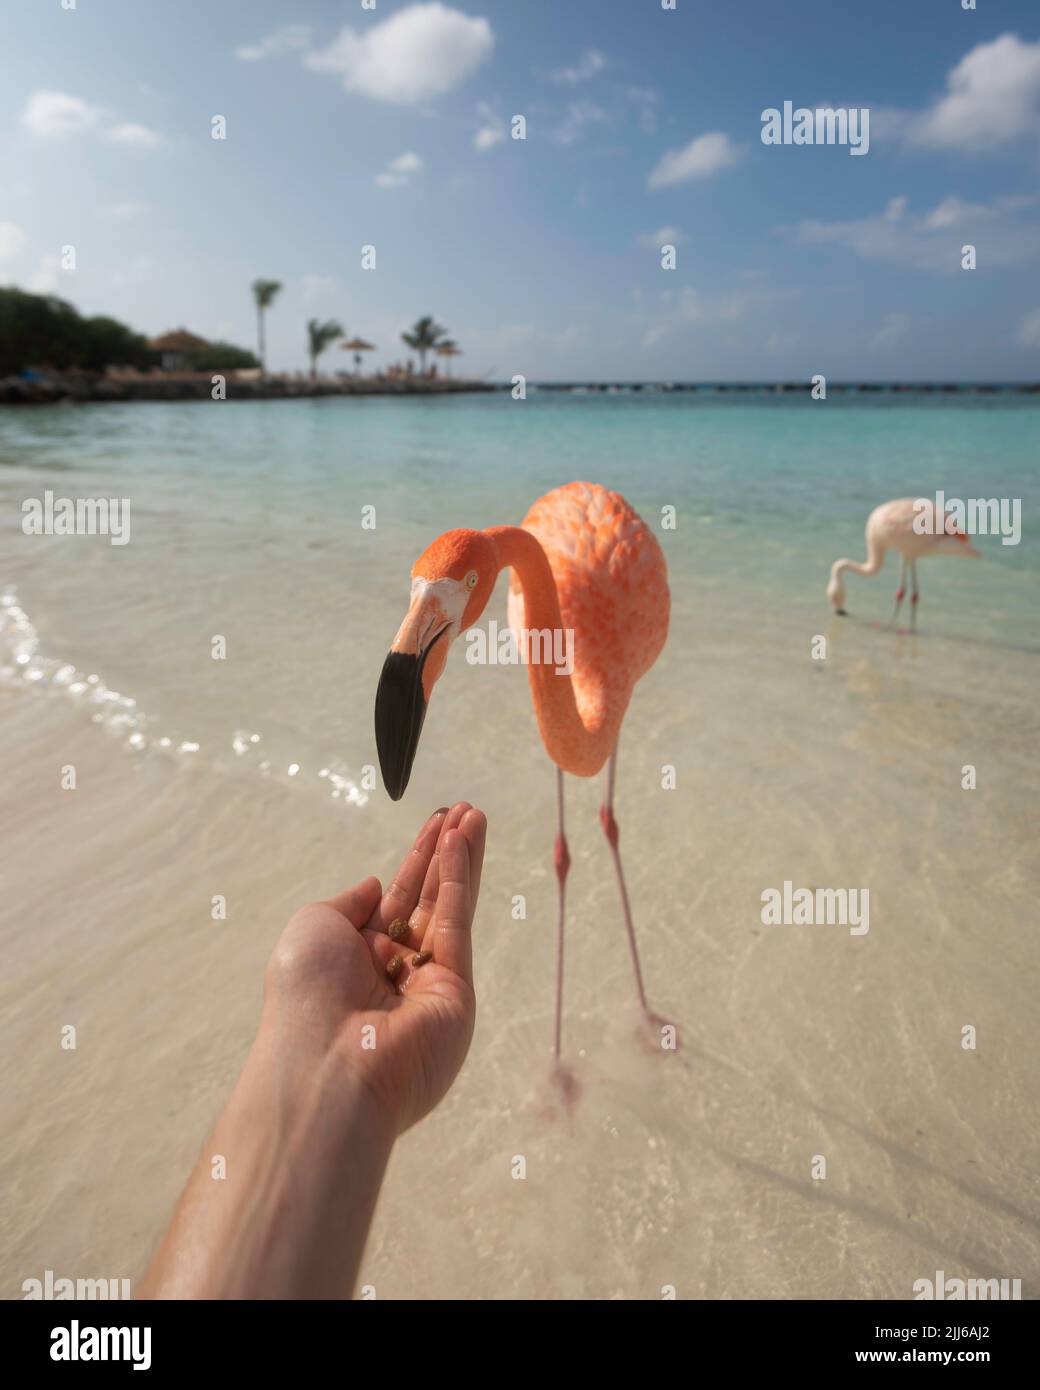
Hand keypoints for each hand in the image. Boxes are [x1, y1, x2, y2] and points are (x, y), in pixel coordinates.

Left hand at [261, 802, 486, 1136]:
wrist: (324, 1063)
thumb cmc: (306, 995)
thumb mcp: (313, 928)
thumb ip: (349, 903)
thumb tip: (378, 887)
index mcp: (359, 961)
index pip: (396, 902)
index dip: (416, 862)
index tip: (434, 824)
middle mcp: (396, 972)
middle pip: (429, 900)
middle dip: (446, 854)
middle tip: (464, 810)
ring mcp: (429, 985)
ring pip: (449, 909)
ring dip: (461, 859)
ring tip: (473, 814)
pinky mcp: (457, 995)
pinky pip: (457, 927)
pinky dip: (460, 882)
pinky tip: (461, 843)